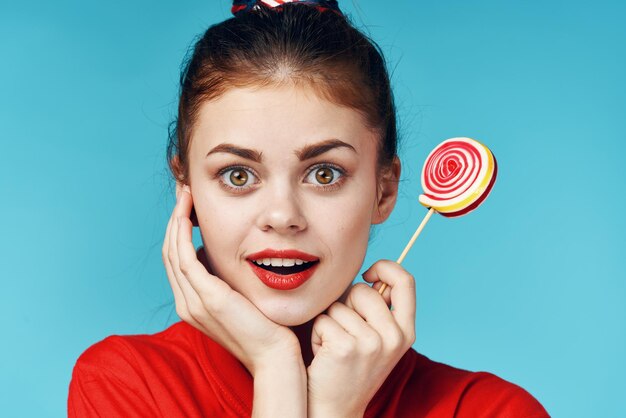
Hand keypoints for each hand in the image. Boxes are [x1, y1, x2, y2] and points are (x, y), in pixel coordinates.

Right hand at [162, 185, 301, 374]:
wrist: (274, 354)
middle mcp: (186, 302)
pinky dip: (181, 234)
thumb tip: (226, 254)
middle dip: (175, 219)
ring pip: (173, 251)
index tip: (189, 204)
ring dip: (176, 220)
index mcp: (192, 302)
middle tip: (183, 192)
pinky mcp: (207, 298)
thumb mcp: (241, 296)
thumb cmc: (264, 326)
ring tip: (185, 195)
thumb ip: (228, 278)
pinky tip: (187, 215)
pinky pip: (184, 258)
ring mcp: (193, 301)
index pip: (177, 258)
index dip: (179, 229)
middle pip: (170, 251)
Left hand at [306, 260, 416, 417]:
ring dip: (329, 321)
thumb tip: (370, 274)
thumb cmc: (350, 367)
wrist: (335, 408)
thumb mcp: (378, 339)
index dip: (386, 267)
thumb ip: (379, 308)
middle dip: (346, 304)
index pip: (405, 281)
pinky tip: (324, 354)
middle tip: (345, 332)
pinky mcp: (346, 347)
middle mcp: (394, 337)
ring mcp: (371, 343)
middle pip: (363, 290)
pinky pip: (323, 319)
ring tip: (334, 346)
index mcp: (406, 332)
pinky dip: (317, 333)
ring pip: (340, 305)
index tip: (367, 274)